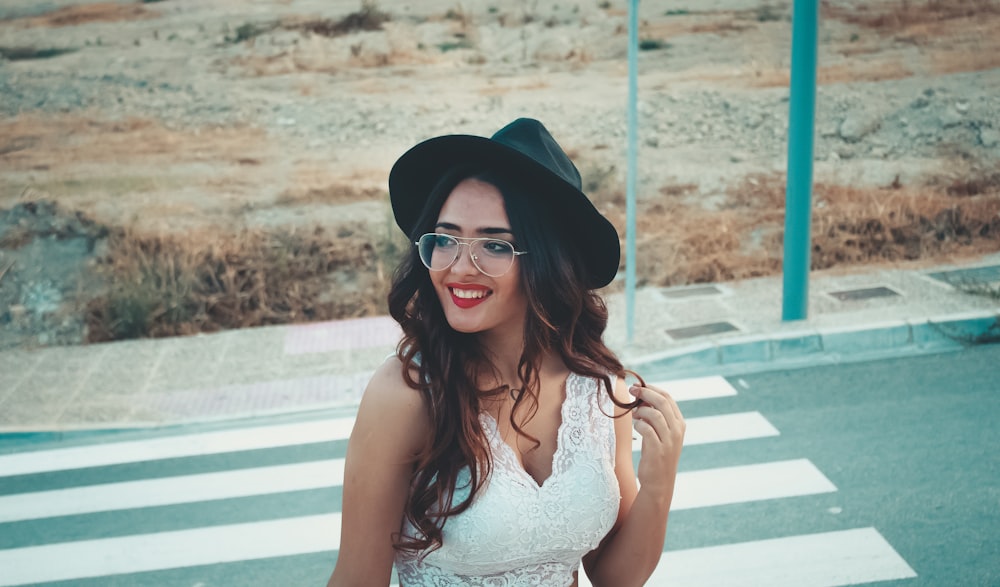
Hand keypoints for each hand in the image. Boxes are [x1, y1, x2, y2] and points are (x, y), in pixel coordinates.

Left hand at [630, 382, 684, 498]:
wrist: (659, 483)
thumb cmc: (656, 455)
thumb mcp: (661, 434)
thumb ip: (656, 417)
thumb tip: (642, 397)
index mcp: (679, 424)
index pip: (668, 398)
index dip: (652, 389)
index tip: (638, 386)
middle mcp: (677, 430)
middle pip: (662, 402)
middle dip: (645, 393)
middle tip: (632, 391)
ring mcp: (669, 440)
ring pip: (655, 414)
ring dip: (641, 410)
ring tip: (634, 414)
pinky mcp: (658, 450)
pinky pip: (646, 429)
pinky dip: (638, 424)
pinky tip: (635, 426)